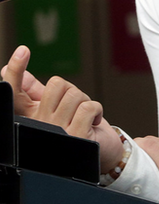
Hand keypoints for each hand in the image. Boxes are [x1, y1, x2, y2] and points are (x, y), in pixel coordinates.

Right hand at [1, 45, 123, 174]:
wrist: (100, 153)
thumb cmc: (76, 128)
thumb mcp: (54, 109)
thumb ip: (36, 91)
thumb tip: (12, 71)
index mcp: (30, 115)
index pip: (16, 91)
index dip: (16, 70)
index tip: (22, 51)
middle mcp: (39, 124)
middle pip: (57, 85)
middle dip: (73, 92)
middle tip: (75, 109)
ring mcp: (57, 132)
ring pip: (74, 95)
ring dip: (86, 102)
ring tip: (84, 117)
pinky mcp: (76, 136)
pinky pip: (88, 107)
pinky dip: (97, 110)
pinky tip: (93, 123)